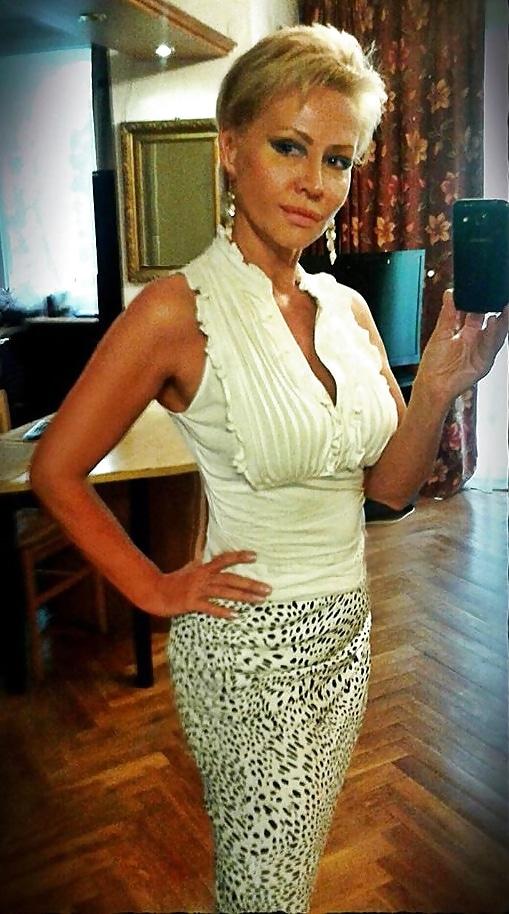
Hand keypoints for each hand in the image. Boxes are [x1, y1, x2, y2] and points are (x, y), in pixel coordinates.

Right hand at [148, 550, 271, 619]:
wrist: (155, 592)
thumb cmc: (174, 581)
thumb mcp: (189, 568)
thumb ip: (200, 564)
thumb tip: (205, 557)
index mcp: (203, 568)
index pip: (224, 559)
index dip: (239, 557)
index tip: (255, 556)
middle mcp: (203, 577)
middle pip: (231, 579)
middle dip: (251, 584)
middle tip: (268, 589)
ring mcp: (197, 590)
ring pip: (225, 592)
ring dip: (243, 596)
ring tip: (259, 600)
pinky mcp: (191, 603)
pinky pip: (209, 607)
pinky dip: (222, 610)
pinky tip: (235, 615)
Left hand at [417, 290, 507, 404]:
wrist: (433, 386)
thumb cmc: (434, 365)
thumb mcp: (441, 333)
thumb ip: (448, 314)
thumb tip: (449, 293)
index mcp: (465, 331)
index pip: (477, 312)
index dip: (481, 301)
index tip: (484, 288)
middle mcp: (475, 340)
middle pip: (490, 320)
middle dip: (496, 308)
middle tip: (499, 294)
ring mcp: (481, 350)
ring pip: (496, 332)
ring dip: (502, 319)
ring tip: (504, 305)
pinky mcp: (485, 361)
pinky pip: (492, 345)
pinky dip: (494, 333)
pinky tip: (494, 321)